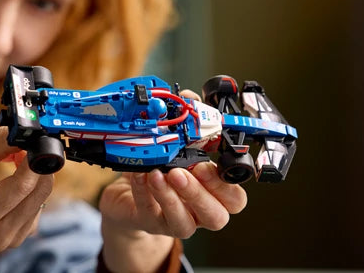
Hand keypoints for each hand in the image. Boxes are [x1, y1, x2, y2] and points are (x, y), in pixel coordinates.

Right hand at [0, 127, 52, 250]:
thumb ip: (0, 145)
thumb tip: (30, 133)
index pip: (22, 186)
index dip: (33, 158)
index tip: (37, 138)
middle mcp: (0, 235)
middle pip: (38, 191)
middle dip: (35, 162)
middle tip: (21, 144)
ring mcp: (13, 237)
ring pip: (42, 195)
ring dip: (34, 172)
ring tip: (10, 160)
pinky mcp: (23, 232)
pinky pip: (39, 200)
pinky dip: (32, 183)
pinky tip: (15, 178)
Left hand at [99, 163, 246, 238]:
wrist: (129, 195)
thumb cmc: (162, 174)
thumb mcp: (179, 160)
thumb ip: (190, 154)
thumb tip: (194, 138)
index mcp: (213, 197)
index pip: (235, 200)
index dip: (224, 186)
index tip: (203, 167)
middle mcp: (198, 215)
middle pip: (215, 217)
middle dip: (197, 194)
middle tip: (179, 173)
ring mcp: (173, 223)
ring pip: (182, 224)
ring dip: (170, 197)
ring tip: (157, 174)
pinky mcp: (148, 224)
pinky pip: (148, 211)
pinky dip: (143, 191)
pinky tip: (140, 175)